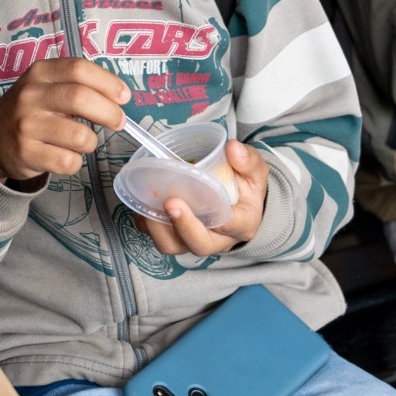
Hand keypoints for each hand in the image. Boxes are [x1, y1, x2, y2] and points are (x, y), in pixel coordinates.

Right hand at [0, 58, 130, 183]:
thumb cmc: (31, 109)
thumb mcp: (46, 85)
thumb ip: (78, 84)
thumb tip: (119, 97)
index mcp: (40, 73)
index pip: (79, 69)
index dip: (107, 82)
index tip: (123, 96)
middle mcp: (30, 95)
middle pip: (80, 98)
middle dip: (109, 113)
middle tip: (118, 122)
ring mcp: (26, 125)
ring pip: (80, 136)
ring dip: (90, 142)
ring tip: (80, 141)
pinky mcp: (26, 153)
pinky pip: (69, 161)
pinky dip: (75, 162)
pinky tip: (65, 155)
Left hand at [136, 140, 269, 255]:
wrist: (239, 207)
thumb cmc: (245, 190)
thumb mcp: (255, 173)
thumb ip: (248, 161)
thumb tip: (233, 148)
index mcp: (242, 224)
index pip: (232, 226)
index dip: (220, 219)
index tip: (208, 198)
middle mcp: (219, 240)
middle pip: (199, 244)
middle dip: (183, 226)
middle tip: (170, 202)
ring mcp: (195, 240)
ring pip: (173, 246)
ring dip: (157, 227)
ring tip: (147, 201)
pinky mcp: (177, 238)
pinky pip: (158, 238)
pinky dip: (146, 224)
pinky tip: (140, 202)